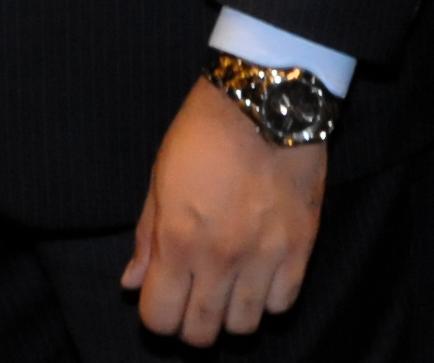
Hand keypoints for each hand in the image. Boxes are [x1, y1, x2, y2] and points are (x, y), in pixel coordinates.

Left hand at [121, 75, 327, 344]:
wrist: (265, 101)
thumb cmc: (204, 132)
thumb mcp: (160, 178)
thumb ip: (147, 237)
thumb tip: (132, 283)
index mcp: (179, 240)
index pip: (159, 318)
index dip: (157, 314)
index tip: (163, 297)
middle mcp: (221, 259)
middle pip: (201, 332)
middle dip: (190, 323)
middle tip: (194, 298)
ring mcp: (264, 256)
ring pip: (244, 326)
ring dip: (230, 314)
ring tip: (229, 289)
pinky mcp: (301, 248)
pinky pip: (282, 303)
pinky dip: (268, 299)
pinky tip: (260, 276)